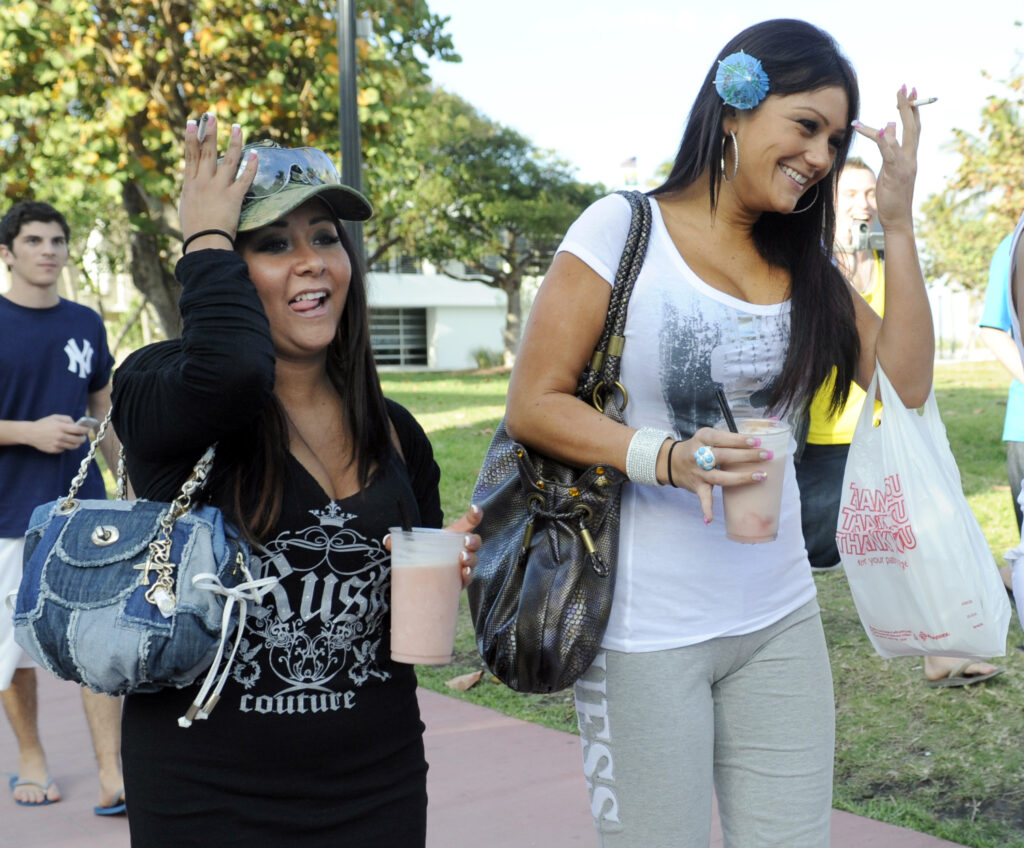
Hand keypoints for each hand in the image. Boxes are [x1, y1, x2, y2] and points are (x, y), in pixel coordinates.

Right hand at [28, 414, 87, 453]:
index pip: (79, 430)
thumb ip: (67, 419)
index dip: (86, 430)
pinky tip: (64, 442)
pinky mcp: (54, 450)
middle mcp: (60, 436)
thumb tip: (77, 424)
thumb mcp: (55, 417)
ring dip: (77, 443)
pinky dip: (66, 446)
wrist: (30, 433)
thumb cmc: (44, 424)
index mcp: (61, 427)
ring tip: (76, 440)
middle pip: (78, 440)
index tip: (88, 429)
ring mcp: (57, 444)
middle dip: (83, 438)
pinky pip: (65, 449)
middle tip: (83, 437)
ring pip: (74, 446)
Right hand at [178, 114, 256, 249]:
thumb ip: (191, 193)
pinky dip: (251, 166)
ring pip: (228, 160)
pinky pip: (245, 178)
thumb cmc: (194, 230)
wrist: (204, 242)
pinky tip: (255, 153)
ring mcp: (219, 188)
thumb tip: (192, 187)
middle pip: (207, 152)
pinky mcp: (234, 197)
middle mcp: (203, 182)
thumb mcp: (186, 207)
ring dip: (234, 142)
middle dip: (210, 132)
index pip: (190, 155)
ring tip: (238, 127)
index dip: (192, 137)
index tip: (193, 123)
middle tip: (212, 115)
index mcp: (190, 184)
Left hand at [381, 505, 482, 588]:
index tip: (475, 508)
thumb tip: (388, 540)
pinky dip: (467, 576)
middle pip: (475, 542)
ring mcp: (462, 566)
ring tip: (462, 559)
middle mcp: (460, 550)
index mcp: (451, 537)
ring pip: (473, 561)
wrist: (420, 583)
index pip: (468, 523)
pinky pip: (468, 578)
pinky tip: (463, 574)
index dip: (474, 514)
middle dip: (473, 541)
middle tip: (465, 543)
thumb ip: (399, 541)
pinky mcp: (459, 582)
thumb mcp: (411, 548)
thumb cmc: (420, 559)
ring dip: (470, 559)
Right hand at [666, 427, 773, 523]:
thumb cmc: (697, 448)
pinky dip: (706, 509)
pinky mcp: (697, 487)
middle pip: (724, 456)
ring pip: (720, 477)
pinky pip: (703, 498)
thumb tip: (758, 439)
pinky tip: (709, 519)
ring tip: (760, 476)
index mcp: (702, 438)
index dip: (738, 440)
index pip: (721, 438)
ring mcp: (698, 473)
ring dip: (741, 478)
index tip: (757, 441)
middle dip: (746, 456)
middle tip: (767, 455)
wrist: (671, 462)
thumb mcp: (706, 436)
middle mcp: (698, 455)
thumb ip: (726, 438)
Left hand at [851, 85, 920, 234]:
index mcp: (910, 156)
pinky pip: (890, 154)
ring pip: (904, 135)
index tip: (910, 93)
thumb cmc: (892, 195)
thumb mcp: (890, 169)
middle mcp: (911, 157)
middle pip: (913, 126)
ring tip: (898, 97)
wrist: (898, 217)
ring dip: (902, 114)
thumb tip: (887, 127)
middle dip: (910, 105)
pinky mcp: (895, 173)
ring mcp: (904, 165)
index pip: (914, 128)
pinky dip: (885, 141)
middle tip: (906, 86)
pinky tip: (879, 130)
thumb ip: (889, 149)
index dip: (912, 110)